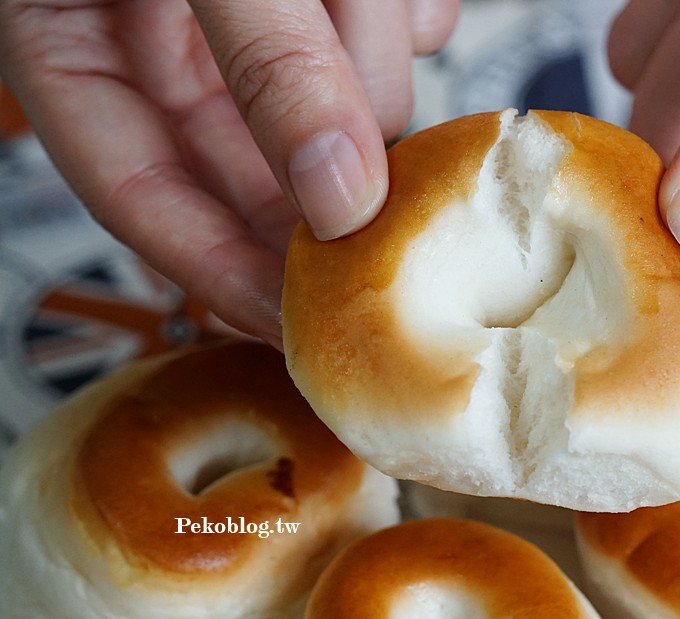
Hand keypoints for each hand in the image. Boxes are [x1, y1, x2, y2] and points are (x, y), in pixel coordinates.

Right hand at [0, 0, 458, 347]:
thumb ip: (268, 64)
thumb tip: (340, 195)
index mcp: (75, 38)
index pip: (135, 195)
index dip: (218, 271)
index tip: (297, 323)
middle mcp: (160, 38)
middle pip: (253, 158)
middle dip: (325, 177)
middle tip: (386, 222)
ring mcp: (244, 17)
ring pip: (335, 90)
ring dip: (370, 57)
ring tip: (365, 3)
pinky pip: (383, 26)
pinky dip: (401, 16)